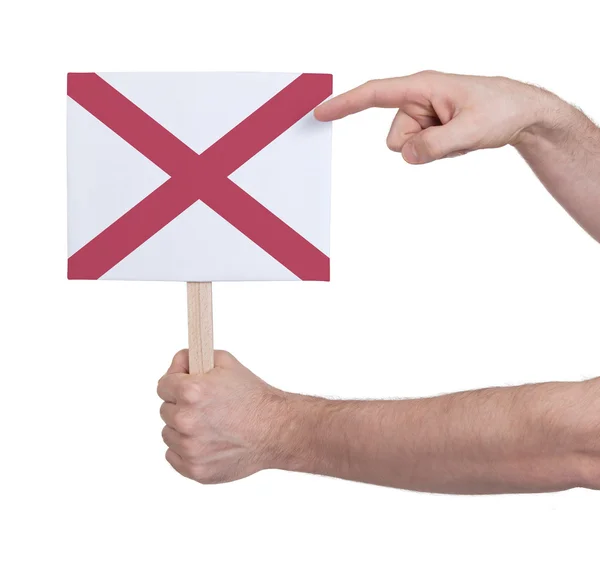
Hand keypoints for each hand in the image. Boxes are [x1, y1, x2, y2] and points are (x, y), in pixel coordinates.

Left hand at [157, 350, 287, 483]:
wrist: (276, 429)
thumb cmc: (254, 397)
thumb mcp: (226, 363)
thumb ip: (194, 357)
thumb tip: (176, 363)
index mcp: (191, 392)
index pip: (162, 385)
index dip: (175, 383)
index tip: (185, 387)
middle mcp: (186, 420)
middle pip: (165, 410)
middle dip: (181, 406)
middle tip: (205, 407)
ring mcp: (190, 448)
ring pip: (168, 434)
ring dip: (182, 429)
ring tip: (209, 425)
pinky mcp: (195, 470)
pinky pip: (173, 456)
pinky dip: (185, 450)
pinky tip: (206, 442)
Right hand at [315, 70, 557, 163]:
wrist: (522, 112)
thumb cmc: (500, 109)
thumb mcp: (470, 131)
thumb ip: (434, 145)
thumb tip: (405, 155)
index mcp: (422, 87)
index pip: (374, 94)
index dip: (345, 104)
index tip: (320, 112)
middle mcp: (418, 99)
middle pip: (395, 137)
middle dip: (418, 146)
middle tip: (452, 137)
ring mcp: (424, 115)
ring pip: (407, 147)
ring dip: (432, 150)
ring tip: (459, 136)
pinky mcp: (430, 127)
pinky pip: (419, 150)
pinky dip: (439, 151)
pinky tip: (460, 139)